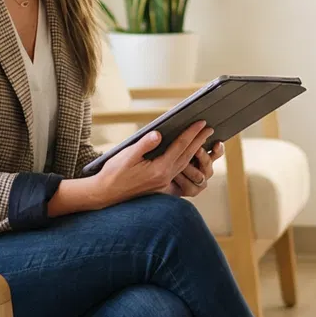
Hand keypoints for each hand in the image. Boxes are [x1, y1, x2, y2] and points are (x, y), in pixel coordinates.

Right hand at [60, 122, 212, 212]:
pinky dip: (186, 160)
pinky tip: (188, 154)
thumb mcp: (127, 155)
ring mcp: (164, 183)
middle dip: (199, 141)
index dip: (192, 133)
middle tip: (209, 128)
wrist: (105, 193)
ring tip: (203, 139)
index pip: (180, 147)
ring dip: (195, 150)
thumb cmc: (114, 173)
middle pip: (187, 155)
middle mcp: (165, 177)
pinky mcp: (160, 185)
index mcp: (159, 169)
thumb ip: (144, 144)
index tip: (201, 123)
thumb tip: (158, 134)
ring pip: (184, 164)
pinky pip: (178, 170)